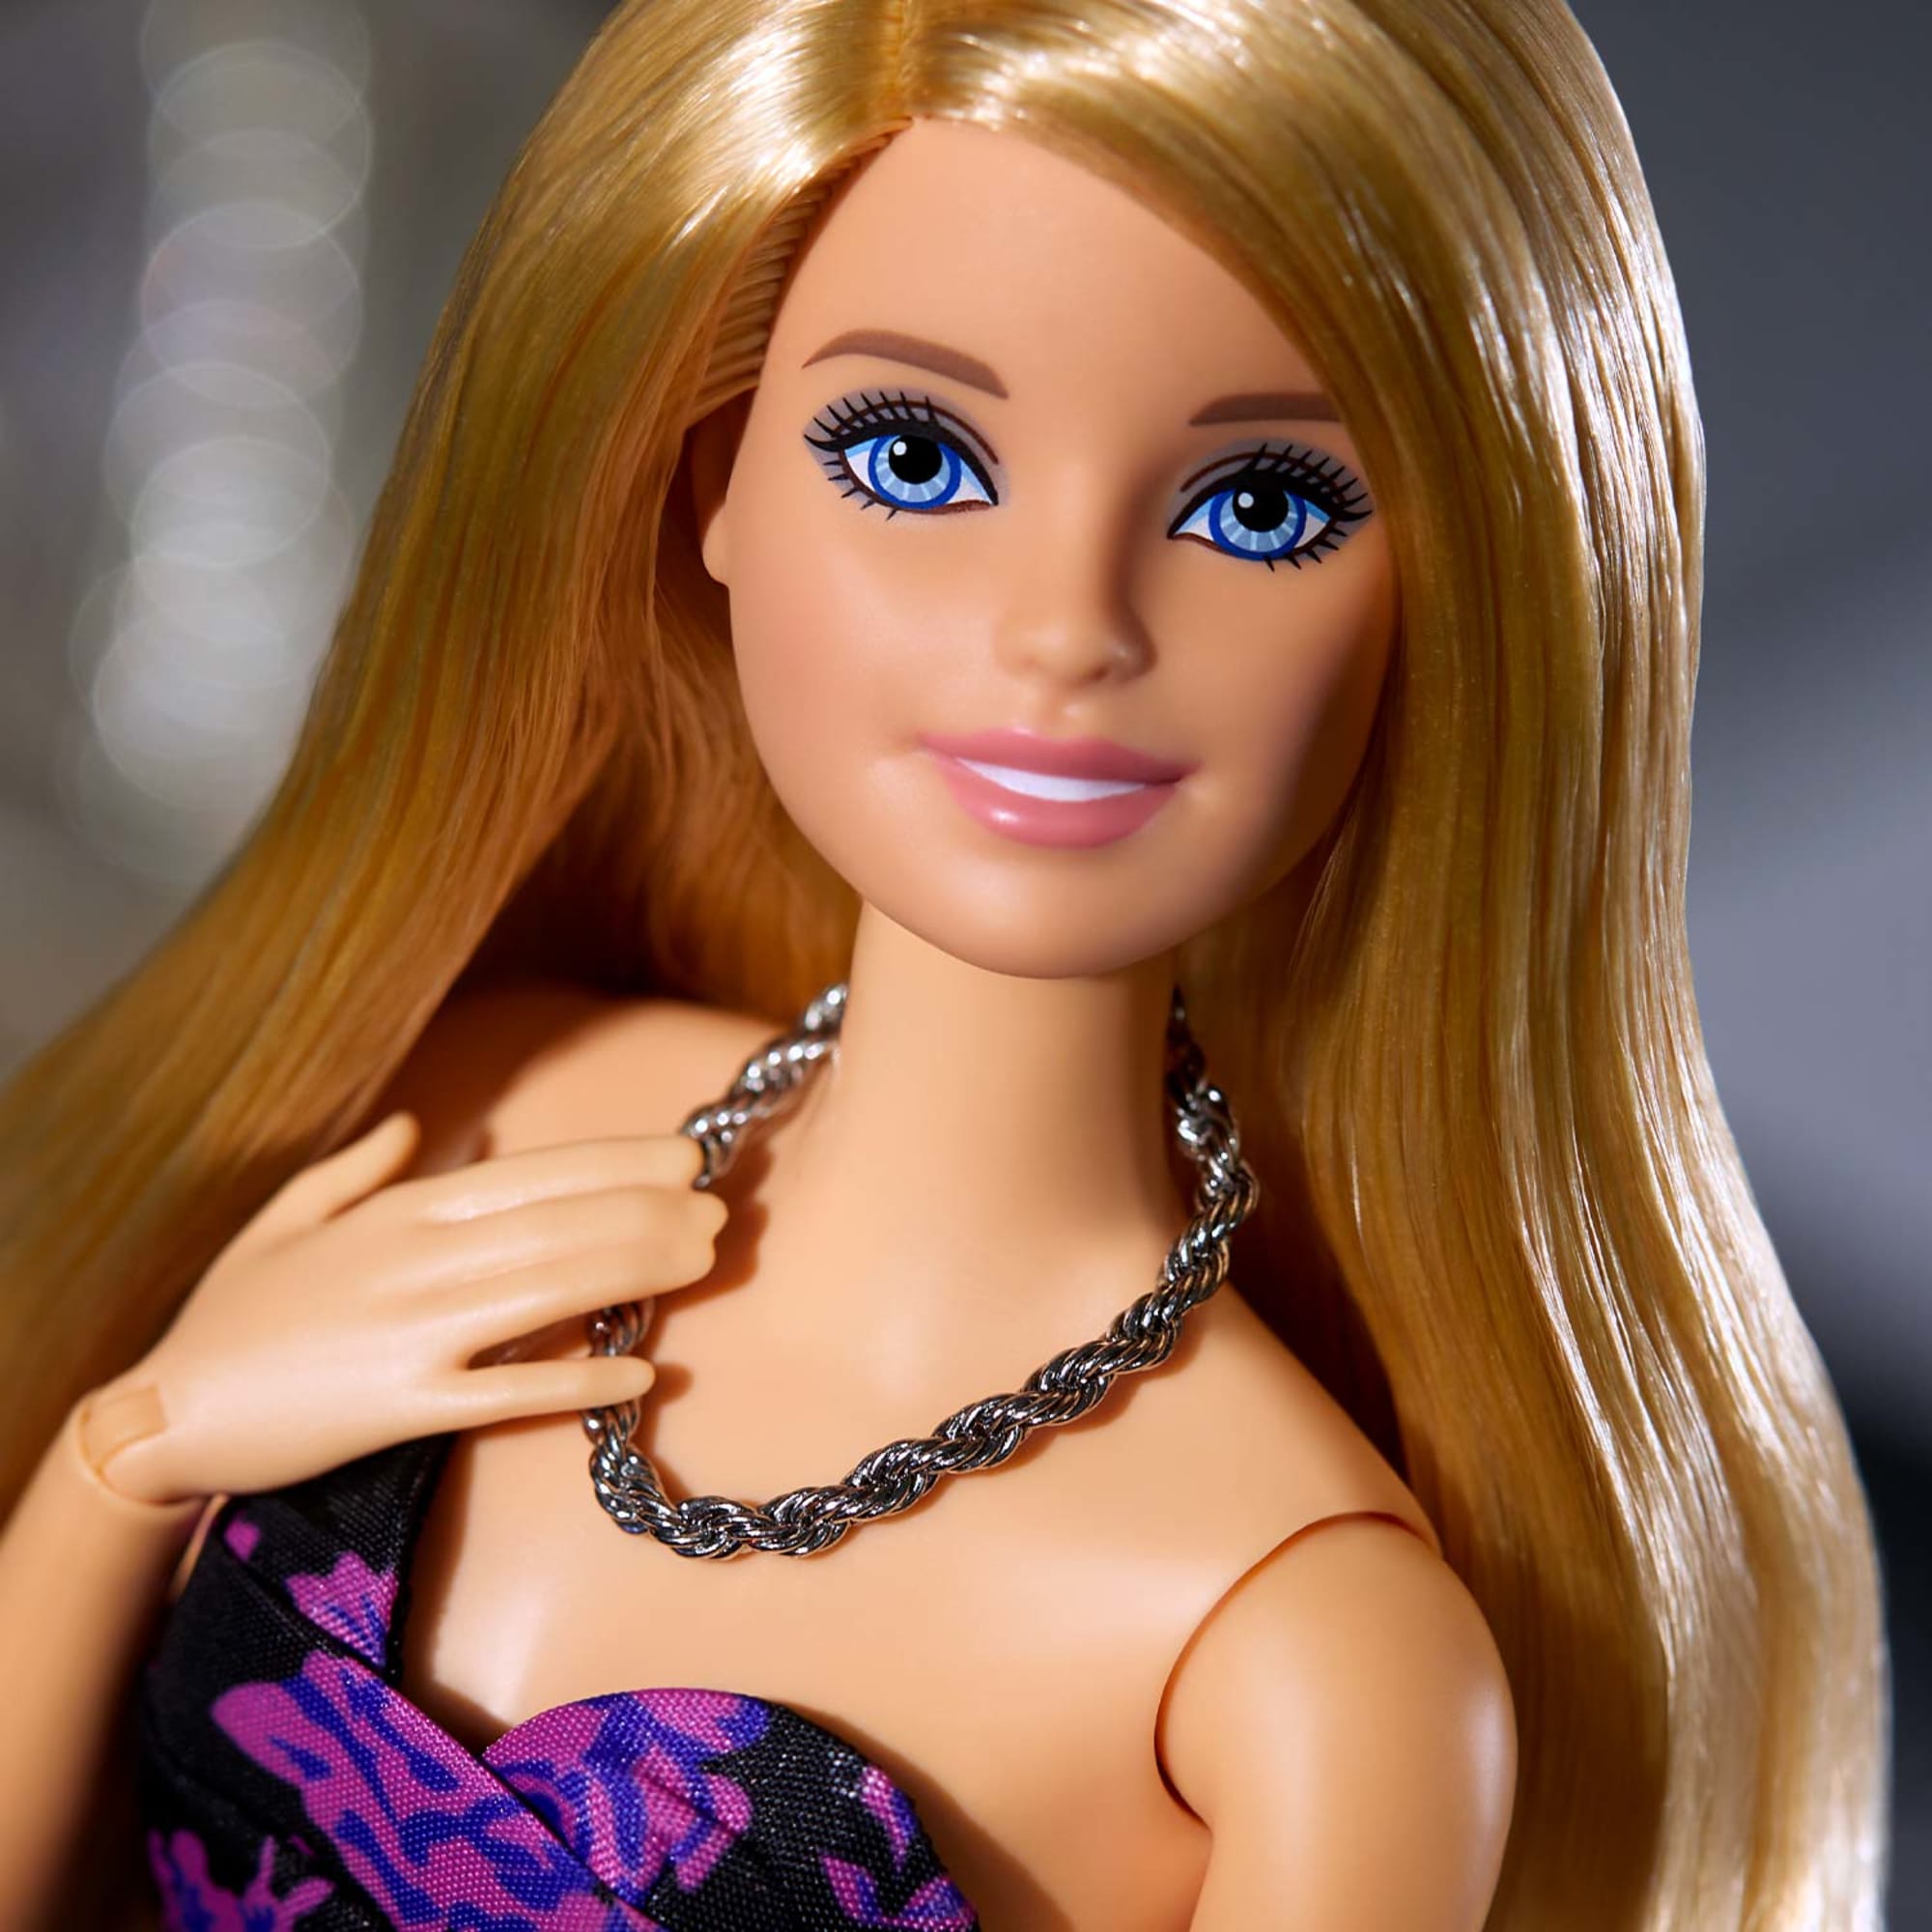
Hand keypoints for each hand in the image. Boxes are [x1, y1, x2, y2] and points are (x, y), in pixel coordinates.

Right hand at [84, 1113, 725, 1505]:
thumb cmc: (231, 1316)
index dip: (613, 1163)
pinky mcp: (402, 1410)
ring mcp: (411, 1335)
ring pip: (549, 1293)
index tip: (682, 1155)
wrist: (158, 1416)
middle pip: (558, 1227)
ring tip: (705, 1258)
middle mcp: (415, 1262)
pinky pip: (507, 1394)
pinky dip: (577, 1380)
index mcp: (397, 1213)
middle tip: (725, 1209)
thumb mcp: (283, 1219)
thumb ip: (357, 1169)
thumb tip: (414, 1126)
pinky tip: (640, 1372)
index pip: (529, 1176)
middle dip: (650, 1213)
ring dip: (636, 1271)